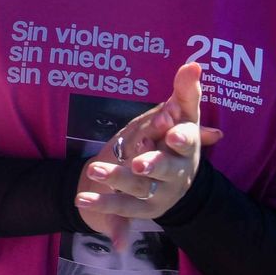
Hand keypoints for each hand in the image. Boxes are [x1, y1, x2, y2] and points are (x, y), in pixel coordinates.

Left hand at [76, 63, 223, 242]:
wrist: (162, 180)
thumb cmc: (172, 139)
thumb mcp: (180, 115)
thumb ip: (184, 91)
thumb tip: (193, 65)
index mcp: (187, 150)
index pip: (187, 141)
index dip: (180, 138)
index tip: (171, 134)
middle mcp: (176, 174)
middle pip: (165, 169)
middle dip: (152, 164)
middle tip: (137, 164)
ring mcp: (157, 194)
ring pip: (138, 188)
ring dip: (116, 179)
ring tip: (95, 169)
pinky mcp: (138, 209)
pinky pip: (118, 209)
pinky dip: (101, 206)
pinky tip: (82, 200)